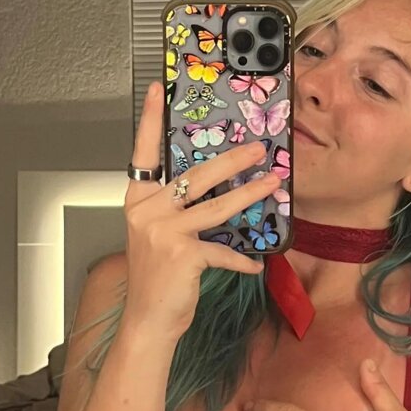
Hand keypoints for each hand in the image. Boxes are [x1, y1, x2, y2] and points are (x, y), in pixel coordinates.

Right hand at [123, 80, 279, 342]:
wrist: (148, 321)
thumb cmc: (157, 278)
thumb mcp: (158, 235)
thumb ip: (177, 210)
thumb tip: (216, 186)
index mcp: (138, 200)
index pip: (143, 153)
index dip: (152, 121)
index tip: (158, 89)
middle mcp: (146, 211)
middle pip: (194, 175)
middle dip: (230, 160)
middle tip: (257, 148)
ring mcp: (163, 232)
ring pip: (216, 205)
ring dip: (249, 194)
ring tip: (273, 182)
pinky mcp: (183, 255)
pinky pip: (223, 250)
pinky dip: (242, 258)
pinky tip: (256, 263)